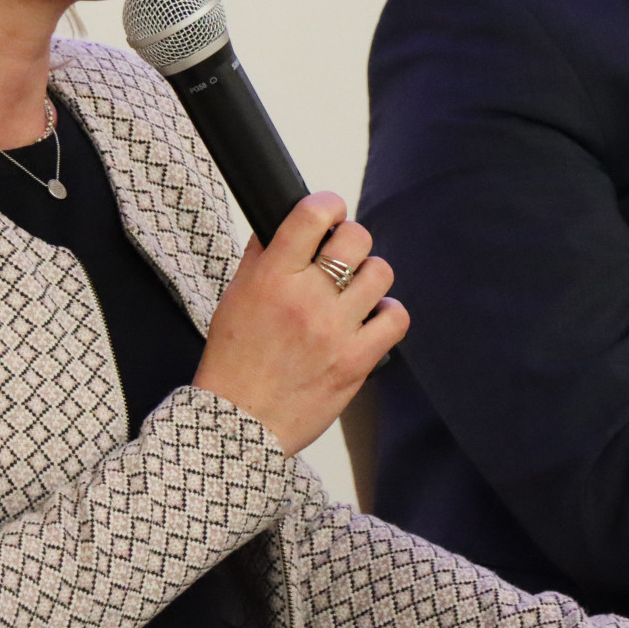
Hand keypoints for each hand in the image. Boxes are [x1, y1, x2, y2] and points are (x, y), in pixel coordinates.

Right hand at [192, 192, 407, 454]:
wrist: (239, 424)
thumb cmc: (233, 360)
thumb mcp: (234, 297)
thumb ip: (260, 257)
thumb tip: (284, 223)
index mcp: (271, 278)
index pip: (312, 215)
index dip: (328, 204)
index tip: (329, 211)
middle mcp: (305, 300)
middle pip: (355, 239)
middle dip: (351, 239)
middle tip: (341, 254)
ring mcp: (335, 331)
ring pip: (380, 274)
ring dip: (370, 275)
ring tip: (355, 290)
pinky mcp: (357, 361)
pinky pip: (395, 318)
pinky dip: (387, 313)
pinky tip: (370, 318)